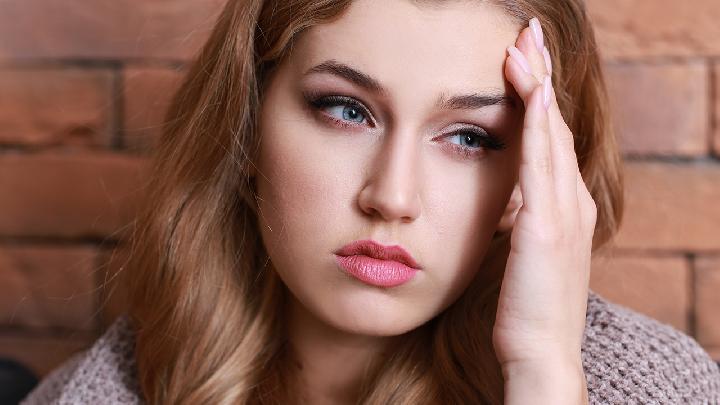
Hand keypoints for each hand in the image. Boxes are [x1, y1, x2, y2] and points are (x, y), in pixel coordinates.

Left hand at [491, 17, 595, 402]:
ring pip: (550, 133)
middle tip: (526, 32)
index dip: (537, 95)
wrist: (541, 352)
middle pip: (555, 123)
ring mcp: (562, 211)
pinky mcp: (545, 226)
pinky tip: (531, 91)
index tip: (521, 59)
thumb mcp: (522, 251)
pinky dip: (538, 124)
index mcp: (562, 205)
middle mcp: (570, 200)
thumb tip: (500, 196)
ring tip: (521, 43)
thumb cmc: (526, 307)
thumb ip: (517, 217)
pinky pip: (541, 163)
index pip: (549, 136)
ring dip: (536, 85)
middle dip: (540, 74)